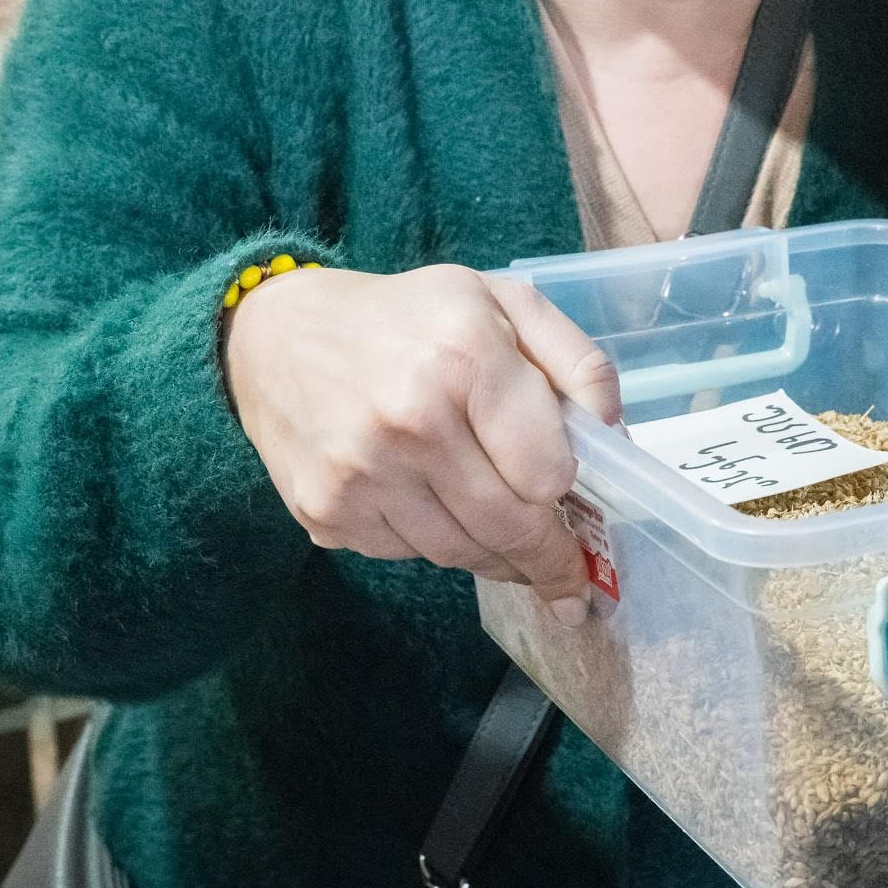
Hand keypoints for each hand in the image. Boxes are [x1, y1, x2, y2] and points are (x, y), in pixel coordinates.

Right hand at [225, 264, 620, 605]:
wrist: (274, 335)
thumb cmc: (406, 318)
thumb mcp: (500, 303)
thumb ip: (575, 360)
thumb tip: (613, 436)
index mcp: (464, 356)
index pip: (547, 473)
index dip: (568, 493)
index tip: (580, 506)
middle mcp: (409, 418)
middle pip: (508, 528)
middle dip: (550, 561)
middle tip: (573, 585)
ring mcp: (360, 472)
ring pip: (460, 553)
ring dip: (496, 558)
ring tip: (513, 550)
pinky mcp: (325, 510)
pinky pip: (406, 554)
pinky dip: (432, 542)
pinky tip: (432, 507)